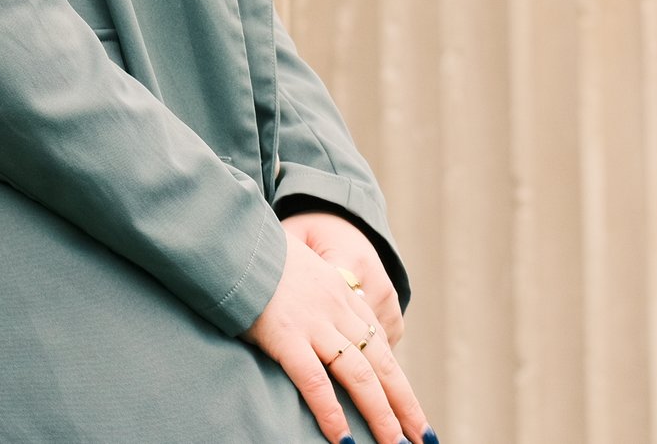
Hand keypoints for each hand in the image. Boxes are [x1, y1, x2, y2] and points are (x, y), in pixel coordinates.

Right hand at [245, 231, 431, 443]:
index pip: (380, 346)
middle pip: (382, 364)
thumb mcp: (297, 269)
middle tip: (423, 439)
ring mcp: (313, 322)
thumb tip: (318, 329)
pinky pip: (315, 380)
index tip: (412, 412)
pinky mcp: (285, 334)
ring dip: (381, 415)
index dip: (399, 383)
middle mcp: (336, 309)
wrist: (233, 234)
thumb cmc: (257, 253)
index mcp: (341, 294)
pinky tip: (343, 438)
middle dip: (405, 405)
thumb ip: (312, 295)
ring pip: (360, 375)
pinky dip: (332, 412)